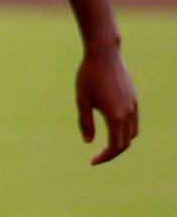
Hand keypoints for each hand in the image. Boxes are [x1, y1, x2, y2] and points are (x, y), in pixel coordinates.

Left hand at [76, 42, 138, 164]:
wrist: (104, 55)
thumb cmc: (88, 76)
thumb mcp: (82, 101)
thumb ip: (86, 123)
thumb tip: (89, 142)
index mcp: (115, 116)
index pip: (115, 146)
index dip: (105, 157)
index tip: (92, 161)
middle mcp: (128, 113)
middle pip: (125, 143)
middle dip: (112, 153)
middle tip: (97, 158)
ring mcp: (134, 106)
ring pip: (132, 133)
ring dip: (121, 143)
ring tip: (106, 147)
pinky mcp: (134, 99)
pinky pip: (134, 122)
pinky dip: (126, 131)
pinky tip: (113, 130)